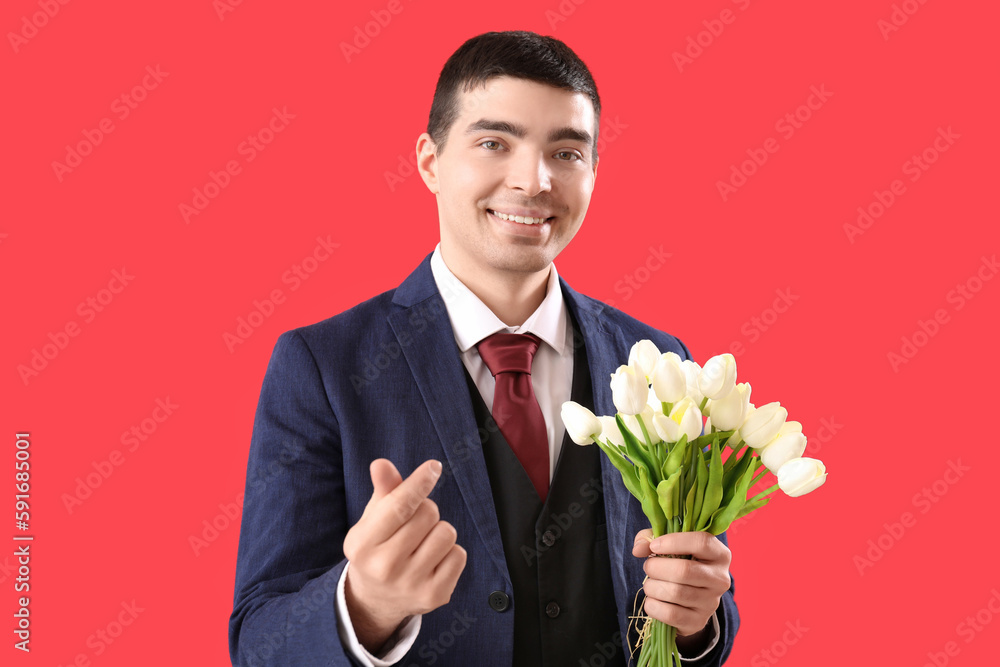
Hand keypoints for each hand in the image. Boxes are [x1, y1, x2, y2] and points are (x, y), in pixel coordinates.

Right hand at [342, 459, 466, 652]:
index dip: (419, 483)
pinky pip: (459, 555)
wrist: (376, 600)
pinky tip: (432, 560)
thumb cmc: (377, 549)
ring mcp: (411, 584)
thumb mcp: (372, 520)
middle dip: (425, 510)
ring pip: (447, 532)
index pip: (398, 506)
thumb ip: (382, 491)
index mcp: (363, 544)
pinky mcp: (435, 595)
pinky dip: (450, 552)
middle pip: (428, 514)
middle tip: (413, 524)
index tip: (433, 467)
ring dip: (438, 531)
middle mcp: (385, 567)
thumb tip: (381, 464)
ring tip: (422, 543)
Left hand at [631, 530, 730, 641]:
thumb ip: (651, 538)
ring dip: (652, 586)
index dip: (673, 541)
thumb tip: (638, 550)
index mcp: (719, 555)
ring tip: (650, 584)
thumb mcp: (669, 545)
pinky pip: (670, 614)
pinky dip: (653, 605)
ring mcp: (711, 603)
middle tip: (648, 566)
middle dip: (656, 567)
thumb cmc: (679, 563)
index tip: (654, 546)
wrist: (689, 600)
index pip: (701, 542)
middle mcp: (720, 579)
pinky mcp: (698, 622)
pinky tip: (653, 600)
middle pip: (684, 570)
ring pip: (675, 593)